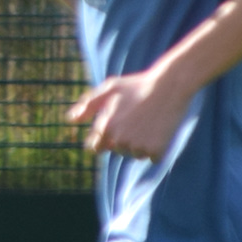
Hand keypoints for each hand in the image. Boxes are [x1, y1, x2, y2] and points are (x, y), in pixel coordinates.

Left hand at [66, 67, 190, 161]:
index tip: (118, 127)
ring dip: (141, 144)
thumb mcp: (110, 88)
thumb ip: (88, 104)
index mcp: (105, 127)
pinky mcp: (155, 150)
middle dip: (124, 139)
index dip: (105, 139)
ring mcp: (137, 147)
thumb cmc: (137, 85)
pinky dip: (157, 148)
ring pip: (135, 154)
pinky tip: (160, 130)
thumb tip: (72, 119)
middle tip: (137, 119)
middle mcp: (118, 140)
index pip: (96, 147)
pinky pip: (153, 157)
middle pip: (117, 150)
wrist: (169, 85)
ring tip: (149, 123)